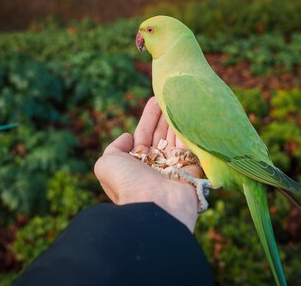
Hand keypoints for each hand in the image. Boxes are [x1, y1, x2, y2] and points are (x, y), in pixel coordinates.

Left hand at [94, 97, 202, 231]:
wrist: (153, 206)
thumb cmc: (128, 184)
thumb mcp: (106, 164)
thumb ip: (114, 148)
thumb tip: (129, 138)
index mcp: (137, 165)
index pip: (144, 135)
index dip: (149, 118)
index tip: (155, 100)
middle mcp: (157, 166)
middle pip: (163, 134)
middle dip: (166, 115)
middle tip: (170, 95)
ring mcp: (176, 168)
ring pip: (178, 138)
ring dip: (179, 118)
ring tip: (182, 99)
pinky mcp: (193, 170)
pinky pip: (193, 146)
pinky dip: (192, 130)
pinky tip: (193, 113)